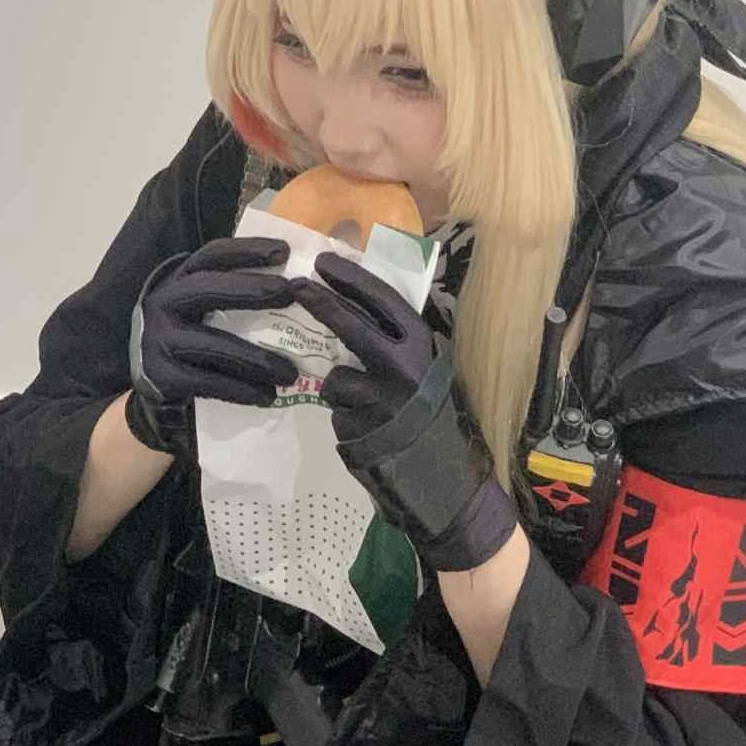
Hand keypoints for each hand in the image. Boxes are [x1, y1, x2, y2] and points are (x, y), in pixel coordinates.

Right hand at [125, 237, 299, 457]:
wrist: (152, 383)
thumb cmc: (190, 336)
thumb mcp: (201, 305)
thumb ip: (233, 290)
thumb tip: (295, 282)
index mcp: (179, 279)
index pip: (213, 255)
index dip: (247, 250)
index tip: (284, 252)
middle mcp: (164, 302)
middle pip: (208, 288)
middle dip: (252, 289)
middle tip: (289, 294)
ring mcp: (158, 339)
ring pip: (213, 344)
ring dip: (256, 359)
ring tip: (290, 373)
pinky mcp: (161, 376)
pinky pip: (207, 382)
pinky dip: (240, 390)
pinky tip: (267, 396)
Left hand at [288, 254, 517, 571]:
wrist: (450, 484)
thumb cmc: (439, 420)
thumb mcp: (430, 370)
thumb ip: (400, 342)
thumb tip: (360, 302)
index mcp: (424, 345)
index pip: (383, 299)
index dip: (351, 278)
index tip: (325, 261)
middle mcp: (404, 367)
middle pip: (350, 324)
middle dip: (320, 301)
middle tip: (295, 285)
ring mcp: (380, 398)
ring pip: (336, 375)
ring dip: (338, 385)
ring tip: (361, 404)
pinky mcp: (359, 428)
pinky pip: (337, 411)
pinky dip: (343, 416)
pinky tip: (365, 429)